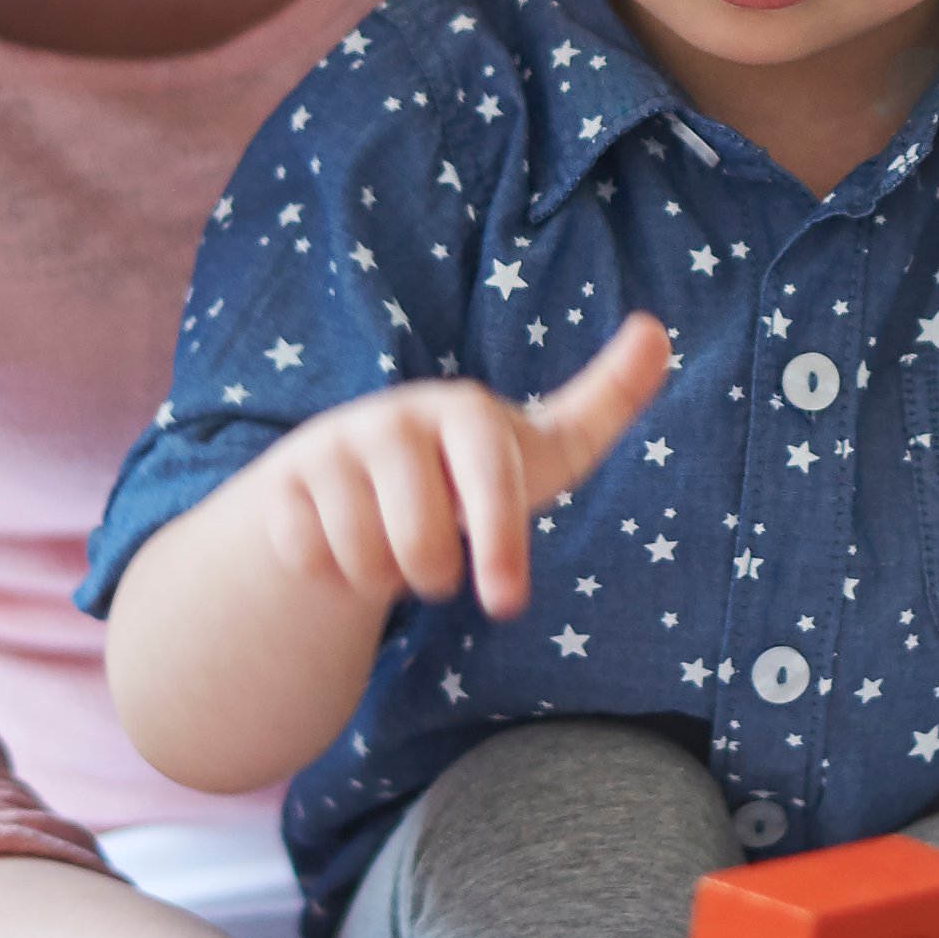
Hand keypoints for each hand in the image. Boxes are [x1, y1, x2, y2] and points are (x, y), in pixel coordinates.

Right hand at [246, 315, 671, 620]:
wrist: (362, 479)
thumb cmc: (470, 470)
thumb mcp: (541, 446)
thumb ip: (606, 400)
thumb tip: (657, 332)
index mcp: (461, 409)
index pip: (486, 478)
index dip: (499, 542)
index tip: (507, 605)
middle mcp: (391, 417)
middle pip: (417, 541)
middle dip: (433, 575)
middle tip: (438, 562)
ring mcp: (330, 446)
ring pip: (360, 557)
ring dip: (382, 577)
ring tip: (391, 547)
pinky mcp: (281, 481)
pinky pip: (308, 557)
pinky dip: (331, 572)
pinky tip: (343, 544)